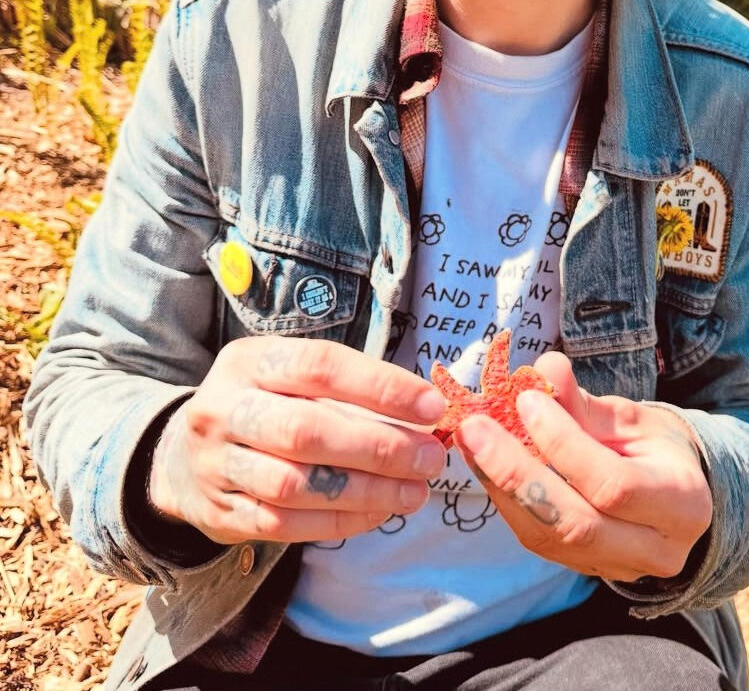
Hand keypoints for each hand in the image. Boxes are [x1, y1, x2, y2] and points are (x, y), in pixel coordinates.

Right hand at [148, 336, 448, 545]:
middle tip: (430, 458)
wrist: (180, 457)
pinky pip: (284, 524)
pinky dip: (338, 522)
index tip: (431, 407)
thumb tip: (424, 411)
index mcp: (250, 361)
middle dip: (379, 447)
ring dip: (365, 491)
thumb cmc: (263, 405)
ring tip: (414, 492)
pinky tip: (378, 514)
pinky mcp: (220, 513)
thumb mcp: (289, 376)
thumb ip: (347, 388)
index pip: (320, 367)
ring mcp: (217, 464)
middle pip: (306, 430)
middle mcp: (225, 409)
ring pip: (295, 484)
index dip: (380, 387)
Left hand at [454, 352, 711, 582]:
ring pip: (547, 538)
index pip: (613, 484)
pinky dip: (504, 499)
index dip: (564, 443)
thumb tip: (544, 368)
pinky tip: (483, 462)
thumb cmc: (656, 449)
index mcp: (681, 503)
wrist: (678, 497)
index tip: (527, 400)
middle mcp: (654, 550)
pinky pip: (536, 540)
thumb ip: (585, 403)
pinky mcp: (582, 570)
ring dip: (500, 485)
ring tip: (471, 440)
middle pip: (575, 523)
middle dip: (517, 473)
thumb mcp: (633, 418)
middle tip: (475, 427)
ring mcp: (616, 569)